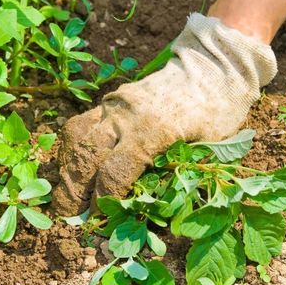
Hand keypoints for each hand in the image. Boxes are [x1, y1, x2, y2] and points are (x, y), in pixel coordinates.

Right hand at [52, 13, 276, 215]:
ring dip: (67, 167)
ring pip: (76, 137)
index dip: (102, 201)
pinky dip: (74, 146)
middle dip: (73, 190)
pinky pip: (82, 123)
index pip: (114, 173)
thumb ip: (177, 174)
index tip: (98, 218)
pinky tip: (76, 162)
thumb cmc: (218, 111)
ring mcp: (115, 104)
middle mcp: (126, 116)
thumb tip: (145, 206)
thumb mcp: (209, 148)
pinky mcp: (111, 99)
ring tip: (68, 189)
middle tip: (71, 213)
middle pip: (86, 156)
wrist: (212, 66)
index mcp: (152, 132)